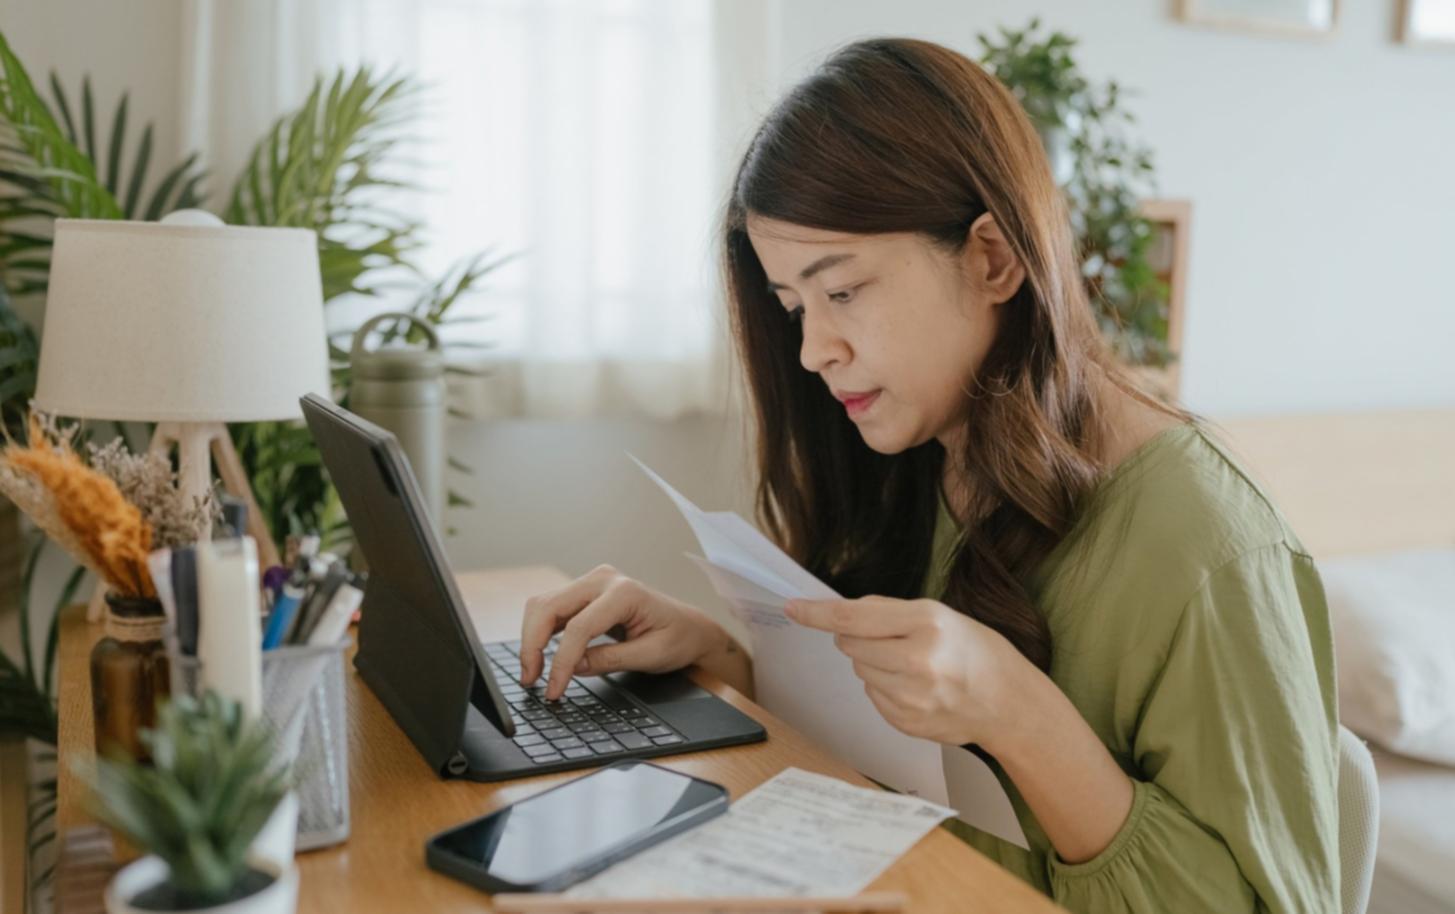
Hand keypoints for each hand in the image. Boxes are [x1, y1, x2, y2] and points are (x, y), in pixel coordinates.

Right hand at [520, 564, 724, 699]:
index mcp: (625, 592)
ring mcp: (591, 582)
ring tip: (532, 673)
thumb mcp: (650, 656)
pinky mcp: (584, 593)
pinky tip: (540, 658)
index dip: (561, 662)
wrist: (688, 626)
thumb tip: (573, 668)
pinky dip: (539, 632)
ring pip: (543, 605)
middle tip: (529, 680)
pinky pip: (552, 609)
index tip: (553, 690)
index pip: (578, 627)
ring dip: (531, 639)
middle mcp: (603, 579)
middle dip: (532, 645)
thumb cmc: (677, 638)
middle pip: (549, 607)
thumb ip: (610, 660)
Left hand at [784, 595, 1030, 748]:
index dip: (818, 613)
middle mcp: (917, 660)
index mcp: (926, 623)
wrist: (1008, 702)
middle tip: (895, 640)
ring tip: (914, 666)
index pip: (854, 617)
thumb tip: (840, 615)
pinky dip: (885, 688)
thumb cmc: (975, 651)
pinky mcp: (906, 721)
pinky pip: (873, 696)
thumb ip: (889, 613)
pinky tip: (917, 688)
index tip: (793, 608)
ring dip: (874, 665)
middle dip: (861, 639)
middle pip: (850, 645)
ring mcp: (911, 696)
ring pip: (859, 672)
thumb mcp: (940, 615)